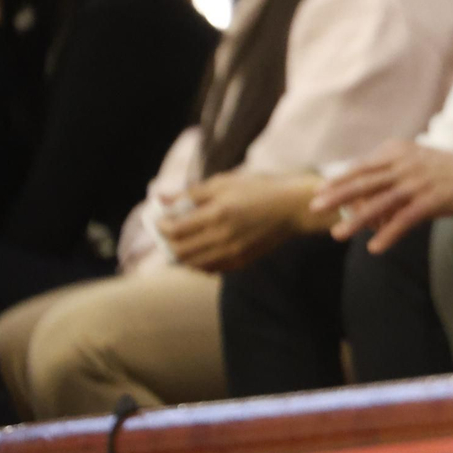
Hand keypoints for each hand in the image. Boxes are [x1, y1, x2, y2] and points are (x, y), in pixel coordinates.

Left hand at [162, 172, 319, 272]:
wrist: (293, 208)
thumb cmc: (260, 189)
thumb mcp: (225, 183)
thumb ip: (192, 193)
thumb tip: (161, 198)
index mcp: (216, 214)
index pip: (175, 230)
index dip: (161, 226)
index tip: (159, 218)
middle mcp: (222, 237)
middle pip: (180, 251)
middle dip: (166, 243)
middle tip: (166, 233)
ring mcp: (232, 252)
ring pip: (193, 264)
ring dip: (180, 256)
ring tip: (180, 243)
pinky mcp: (241, 261)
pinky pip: (211, 269)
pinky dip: (198, 264)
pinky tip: (200, 251)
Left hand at [311, 139, 452, 254]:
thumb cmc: (451, 168)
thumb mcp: (419, 159)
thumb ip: (394, 167)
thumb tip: (369, 186)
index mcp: (399, 152)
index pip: (363, 166)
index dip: (340, 179)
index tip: (320, 190)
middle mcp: (405, 165)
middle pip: (363, 181)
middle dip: (337, 195)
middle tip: (315, 207)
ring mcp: (418, 183)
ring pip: (379, 203)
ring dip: (356, 221)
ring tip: (338, 235)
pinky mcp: (432, 201)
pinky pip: (404, 220)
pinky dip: (388, 235)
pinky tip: (375, 248)